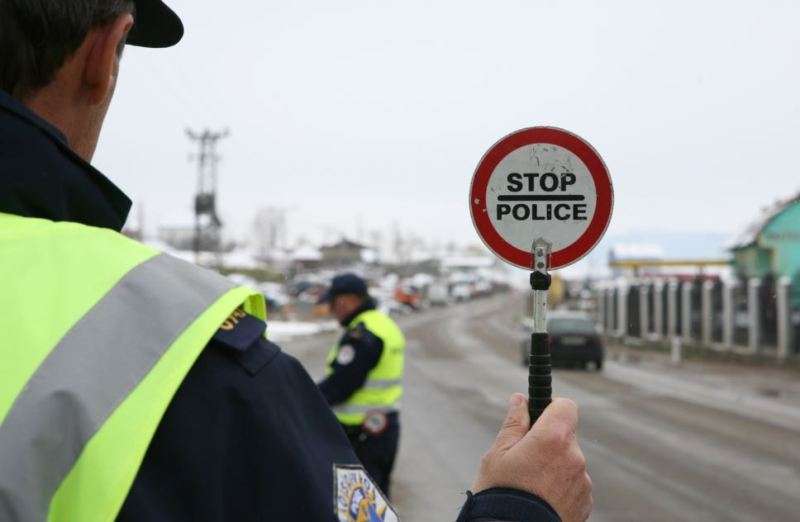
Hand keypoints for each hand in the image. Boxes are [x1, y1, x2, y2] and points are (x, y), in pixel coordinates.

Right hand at [471, 394, 591, 521]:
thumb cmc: (501, 494)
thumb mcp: (498, 454)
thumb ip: (514, 423)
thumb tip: (520, 400)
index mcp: (553, 438)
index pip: (566, 406)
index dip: (551, 408)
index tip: (537, 417)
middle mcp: (574, 457)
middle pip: (566, 435)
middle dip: (549, 440)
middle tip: (525, 457)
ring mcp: (582, 481)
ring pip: (570, 461)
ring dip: (555, 465)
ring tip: (531, 483)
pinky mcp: (585, 502)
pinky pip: (574, 483)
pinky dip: (561, 486)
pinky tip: (542, 497)